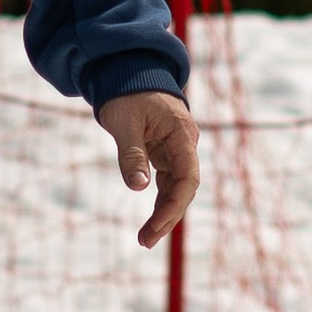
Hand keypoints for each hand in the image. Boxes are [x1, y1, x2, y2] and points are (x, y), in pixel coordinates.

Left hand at [96, 91, 198, 248]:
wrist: (127, 70)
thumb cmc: (126, 92)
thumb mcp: (124, 122)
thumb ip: (131, 154)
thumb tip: (138, 187)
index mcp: (181, 134)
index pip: (187, 179)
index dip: (174, 206)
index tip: (156, 226)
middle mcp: (184, 144)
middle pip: (184, 189)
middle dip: (167, 217)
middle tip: (145, 241)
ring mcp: (176, 149)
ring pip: (176, 188)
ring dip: (163, 213)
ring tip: (145, 239)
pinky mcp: (165, 152)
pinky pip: (167, 182)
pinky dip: (159, 201)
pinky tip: (150, 221)